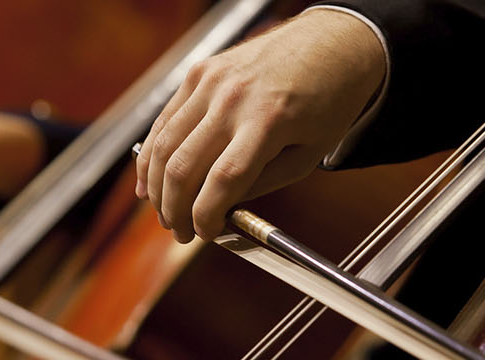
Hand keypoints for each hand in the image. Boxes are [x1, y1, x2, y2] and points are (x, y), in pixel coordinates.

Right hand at [134, 9, 384, 242]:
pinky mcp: (200, 72)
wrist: (332, 42)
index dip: (205, 216)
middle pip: (182, 167)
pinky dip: (153, 152)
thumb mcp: (309, 154)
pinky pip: (166, 119)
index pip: (222, 181)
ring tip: (163, 211)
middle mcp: (233, 98)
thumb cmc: (329, 98)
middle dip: (175, 209)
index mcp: (267, 121)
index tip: (204, 233)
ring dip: (156, 186)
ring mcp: (211, 81)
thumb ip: (262, 183)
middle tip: (178, 231)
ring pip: (163, 144)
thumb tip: (222, 207)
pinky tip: (151, 176)